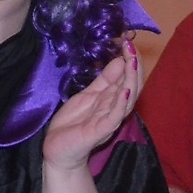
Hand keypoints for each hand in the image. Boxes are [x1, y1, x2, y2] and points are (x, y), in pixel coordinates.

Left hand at [42, 38, 142, 171]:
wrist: (58, 150)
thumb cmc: (74, 124)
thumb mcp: (88, 96)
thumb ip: (104, 80)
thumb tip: (119, 60)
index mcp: (112, 99)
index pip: (127, 77)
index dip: (130, 60)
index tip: (128, 42)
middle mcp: (115, 108)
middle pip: (132, 85)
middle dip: (133, 65)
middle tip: (131, 46)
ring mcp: (109, 120)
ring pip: (127, 98)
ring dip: (131, 79)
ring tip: (133, 61)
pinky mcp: (101, 131)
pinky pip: (115, 116)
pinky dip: (121, 103)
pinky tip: (125, 90)